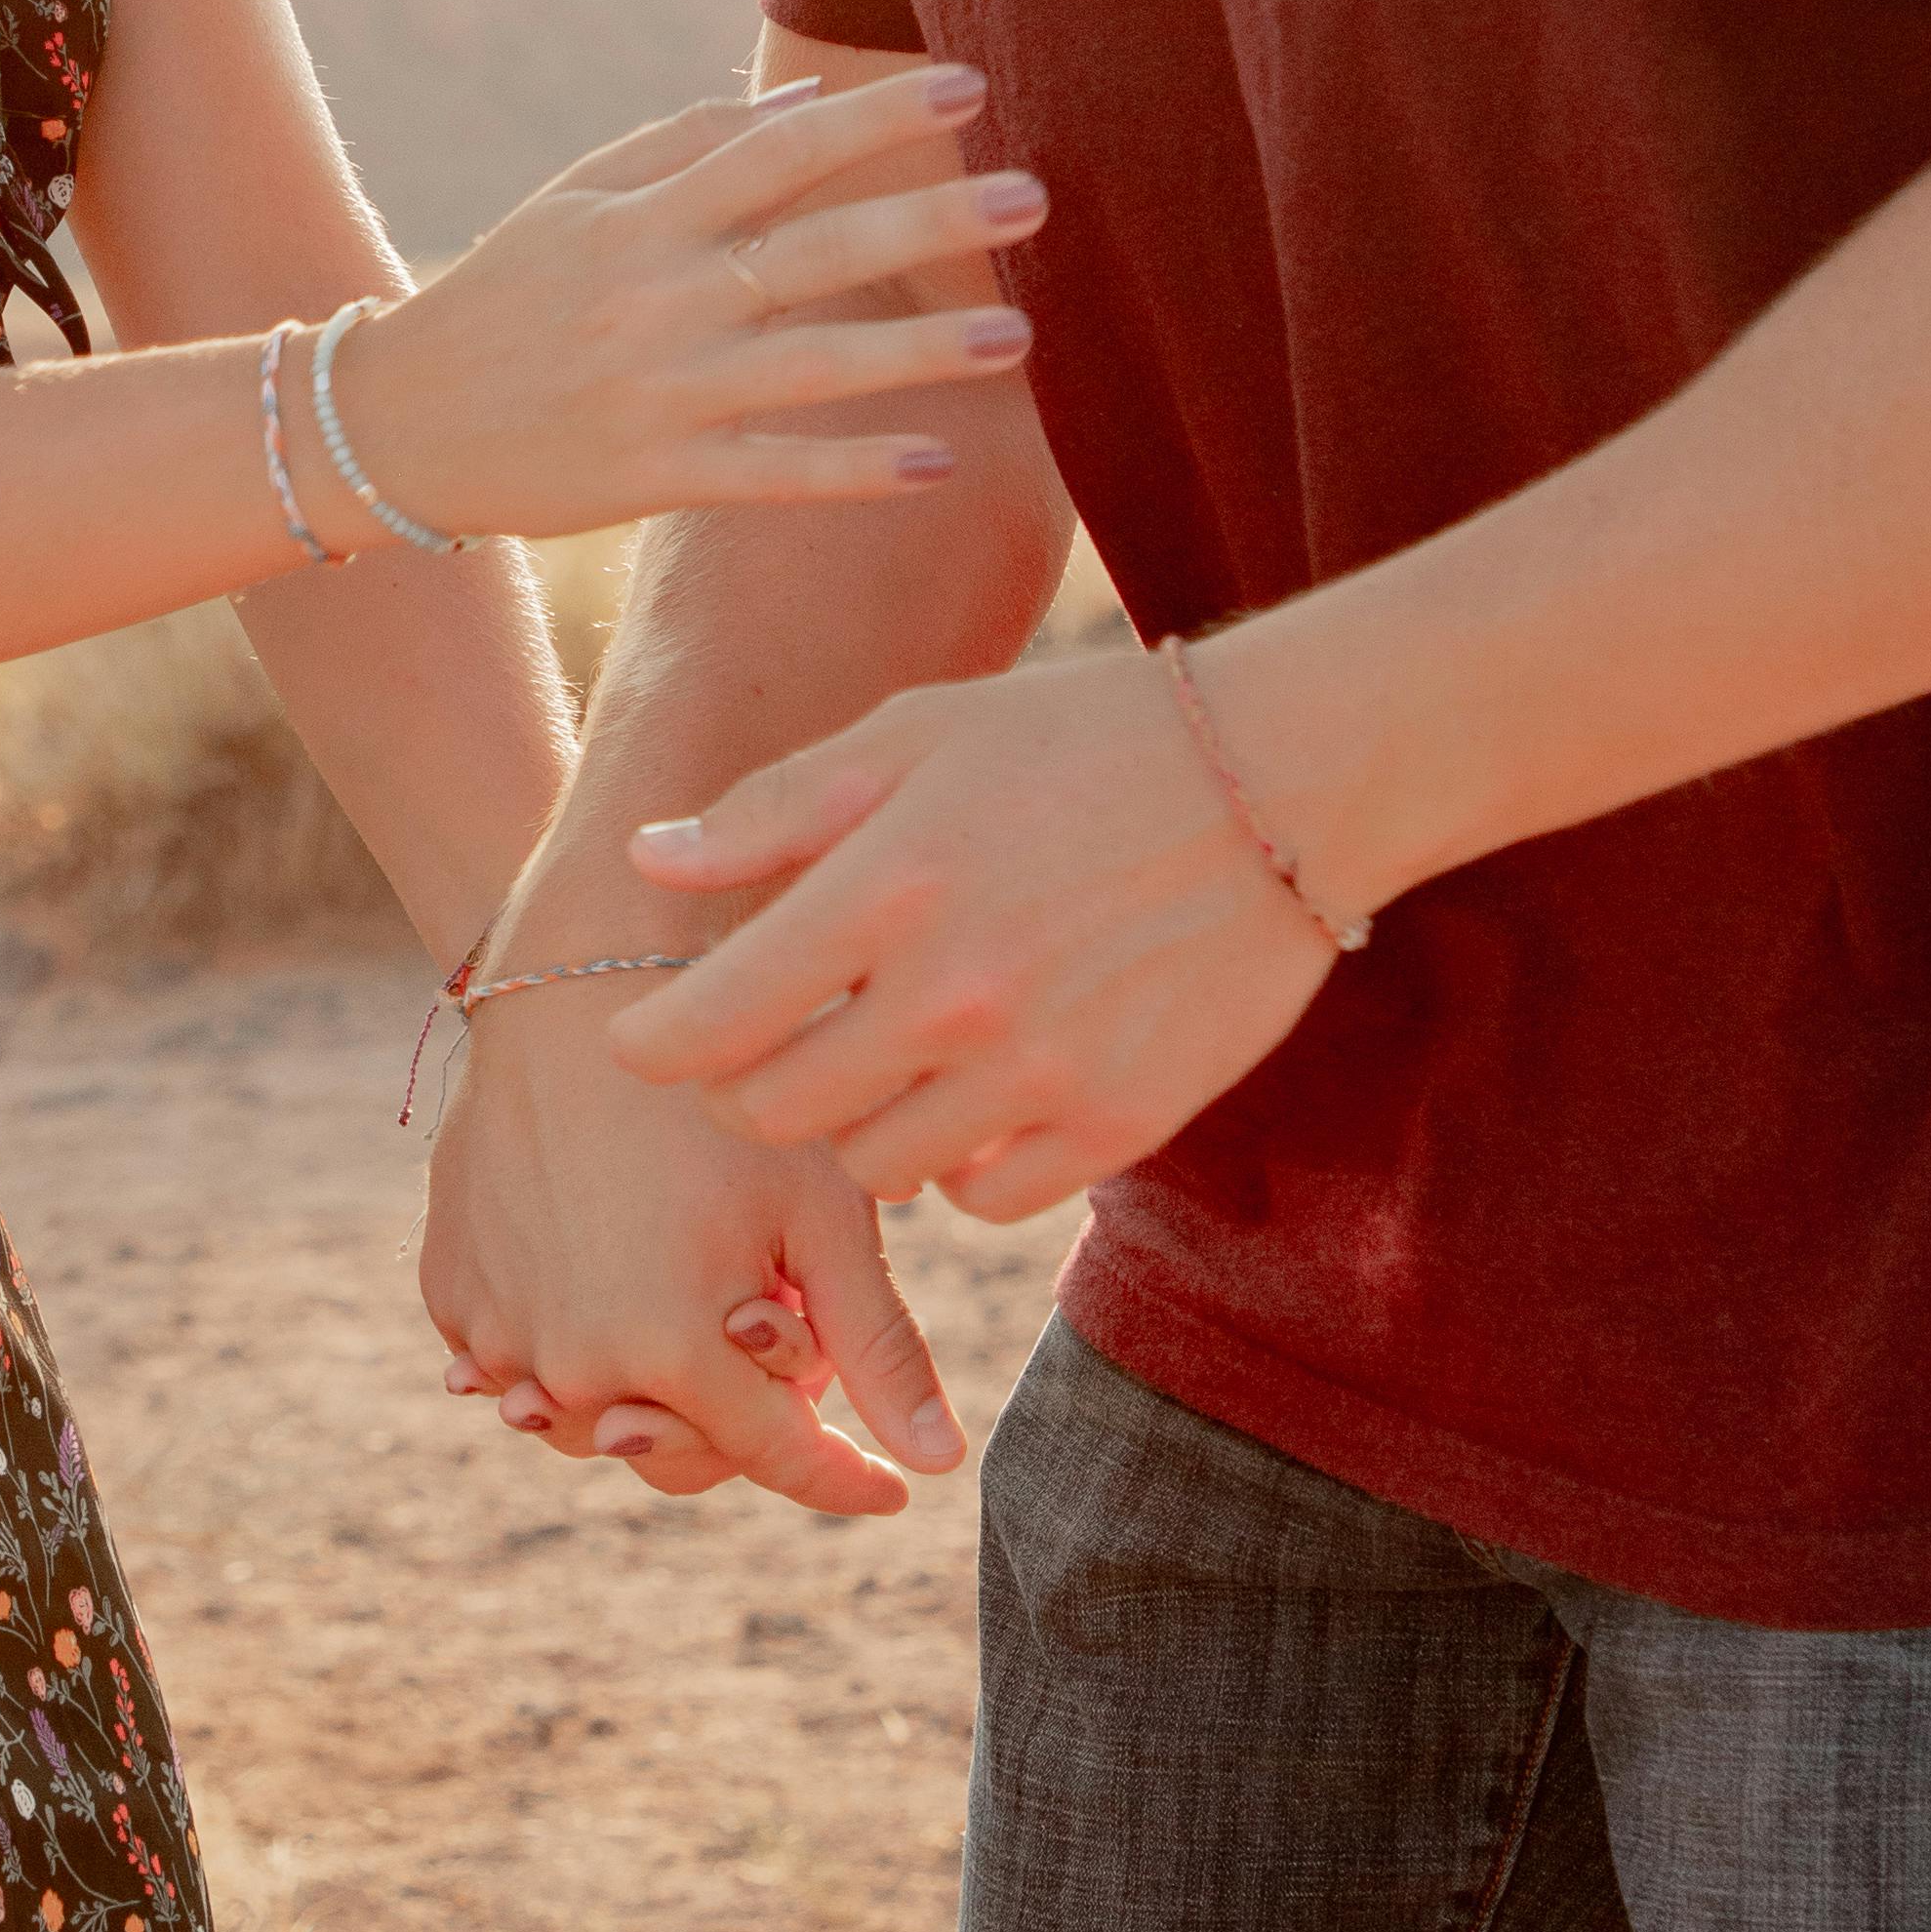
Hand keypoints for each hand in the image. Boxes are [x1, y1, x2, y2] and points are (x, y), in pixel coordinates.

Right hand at [335, 70, 1042, 550]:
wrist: (396, 424)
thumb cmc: (503, 295)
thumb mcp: (574, 201)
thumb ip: (681, 145)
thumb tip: (807, 104)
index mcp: (640, 217)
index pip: (777, 148)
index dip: (877, 117)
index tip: (971, 88)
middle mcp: (655, 298)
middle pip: (813, 251)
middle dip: (928, 221)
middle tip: (1034, 195)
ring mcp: (658, 393)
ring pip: (810, 368)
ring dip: (919, 355)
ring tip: (1019, 337)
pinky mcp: (654, 479)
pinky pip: (772, 475)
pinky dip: (851, 470)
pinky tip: (937, 464)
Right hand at [420, 976, 963, 1517]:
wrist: (575, 984)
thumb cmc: (723, 1092)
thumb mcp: (821, 1211)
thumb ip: (878, 1349)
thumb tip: (937, 1469)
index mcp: (675, 1354)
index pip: (778, 1460)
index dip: (843, 1480)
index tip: (888, 1489)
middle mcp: (572, 1367)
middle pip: (677, 1456)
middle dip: (738, 1421)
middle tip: (773, 1334)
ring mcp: (497, 1332)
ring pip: (590, 1421)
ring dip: (645, 1392)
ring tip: (684, 1307)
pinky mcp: (449, 1291)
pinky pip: (512, 1364)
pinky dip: (564, 1346)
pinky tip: (599, 1284)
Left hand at [610, 645, 1341, 1201]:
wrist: (1284, 777)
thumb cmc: (1080, 740)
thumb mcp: (918, 732)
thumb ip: (775, 809)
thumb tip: (649, 862)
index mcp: (887, 886)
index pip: (713, 1021)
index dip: (654, 1045)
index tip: (646, 1041)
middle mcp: (954, 995)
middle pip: (778, 1113)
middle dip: (745, 1091)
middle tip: (762, 1055)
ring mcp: (1041, 1071)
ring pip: (877, 1168)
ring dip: (857, 1127)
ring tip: (884, 1064)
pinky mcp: (1119, 1122)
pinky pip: (985, 1199)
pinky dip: (959, 1167)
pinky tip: (973, 1101)